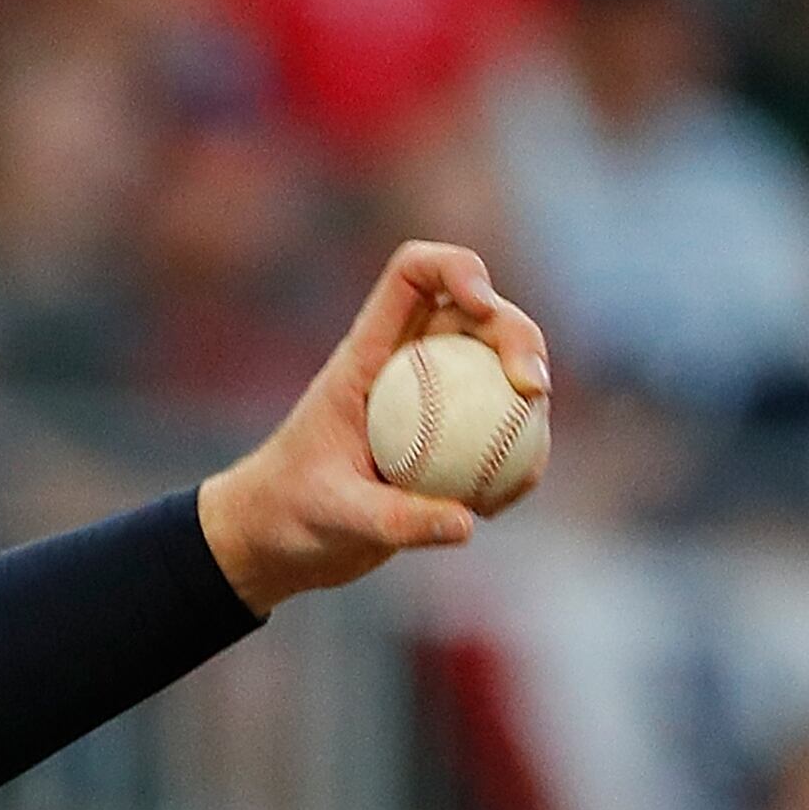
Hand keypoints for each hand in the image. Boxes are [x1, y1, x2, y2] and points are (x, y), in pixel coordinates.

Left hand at [198, 240, 549, 613]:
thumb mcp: (334, 516)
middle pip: (478, 318)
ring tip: (525, 469)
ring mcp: (432, 400)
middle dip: (519, 335)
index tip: (483, 306)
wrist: (276, 541)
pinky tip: (496, 509)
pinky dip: (516, 460)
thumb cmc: (287, 514)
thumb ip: (395, 520)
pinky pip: (500, 432)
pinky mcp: (448, 440)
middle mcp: (405, 365)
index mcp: (366, 354)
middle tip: (532, 390)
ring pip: (499, 372)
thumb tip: (464, 522)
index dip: (457, 268)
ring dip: (530, 403)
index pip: (413, 276)